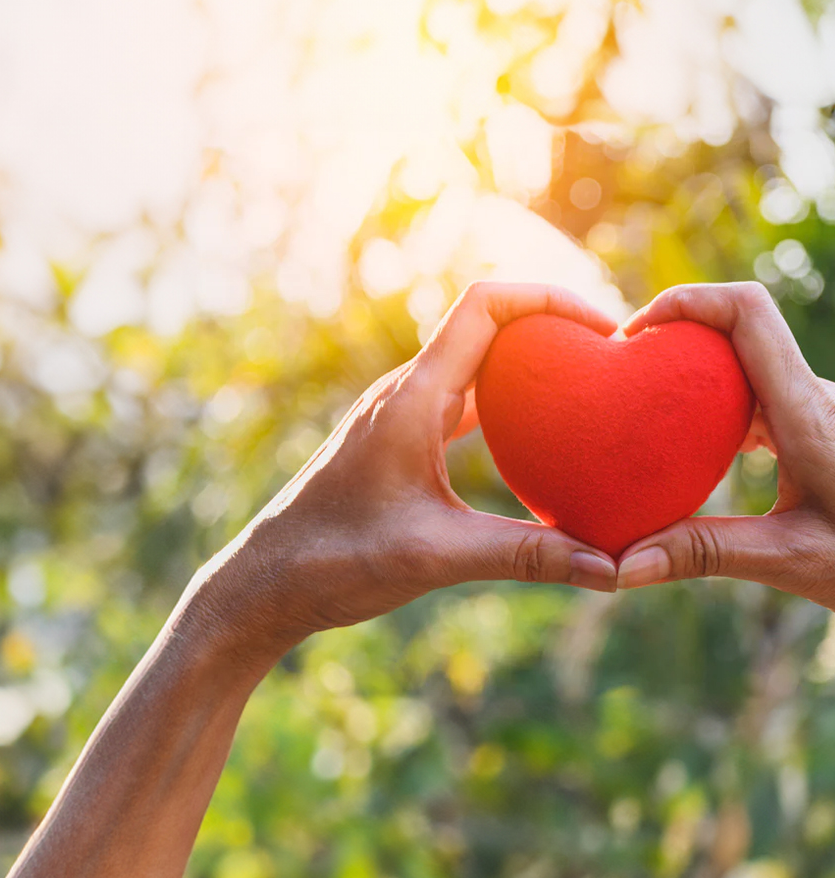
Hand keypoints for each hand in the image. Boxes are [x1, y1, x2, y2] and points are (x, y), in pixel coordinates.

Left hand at [192, 282, 619, 658]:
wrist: (268, 579)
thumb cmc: (335, 559)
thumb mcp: (438, 556)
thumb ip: (524, 556)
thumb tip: (609, 569)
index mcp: (412, 398)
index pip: (485, 305)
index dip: (547, 298)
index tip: (601, 329)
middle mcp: (404, 393)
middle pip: (486, 325)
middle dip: (549, 328)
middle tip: (609, 358)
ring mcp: (399, 415)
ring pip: (474, 365)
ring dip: (527, 367)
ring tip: (585, 392)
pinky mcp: (397, 441)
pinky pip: (461, 401)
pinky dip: (503, 406)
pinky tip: (535, 441)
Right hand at [615, 281, 834, 610]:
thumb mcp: (793, 560)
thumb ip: (704, 554)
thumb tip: (622, 566)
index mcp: (809, 413)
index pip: (749, 313)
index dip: (687, 300)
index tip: (635, 331)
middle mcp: (816, 396)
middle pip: (740, 332)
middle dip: (677, 340)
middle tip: (625, 377)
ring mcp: (820, 407)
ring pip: (749, 365)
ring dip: (696, 378)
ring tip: (646, 414)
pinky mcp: (819, 425)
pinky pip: (761, 394)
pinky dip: (719, 407)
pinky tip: (694, 449)